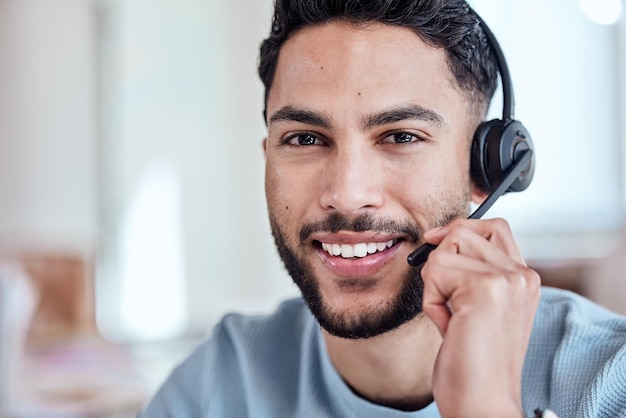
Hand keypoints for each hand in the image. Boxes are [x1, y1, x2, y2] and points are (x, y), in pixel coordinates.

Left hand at [420, 218, 539, 416]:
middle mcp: (521, 275)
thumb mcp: (479, 308)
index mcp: (524, 278)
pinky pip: (434, 273)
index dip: (460, 229)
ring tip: (451, 317)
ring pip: (444, 251)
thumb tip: (440, 238)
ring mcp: (507, 280)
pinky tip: (449, 326)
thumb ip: (473, 273)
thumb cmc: (473, 360)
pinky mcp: (486, 289)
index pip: (493, 227)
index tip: (436, 243)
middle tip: (448, 300)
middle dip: (441, 261)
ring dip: (434, 285)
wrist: (482, 401)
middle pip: (463, 231)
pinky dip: (430, 300)